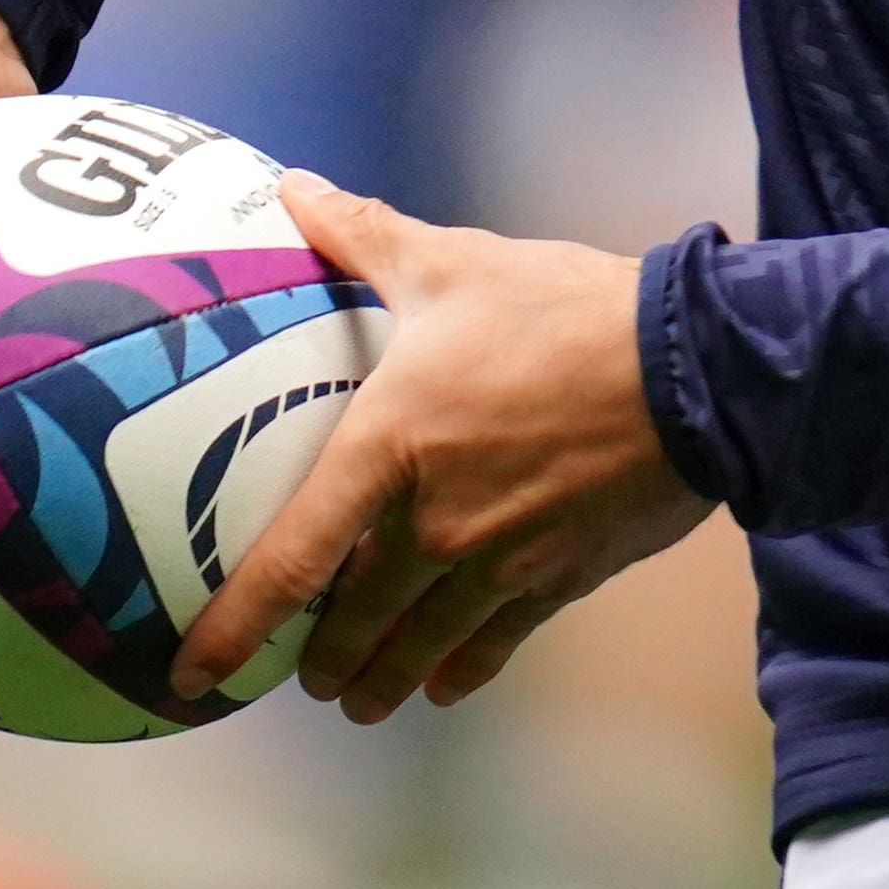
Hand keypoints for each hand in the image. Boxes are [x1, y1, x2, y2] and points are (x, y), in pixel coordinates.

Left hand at [169, 173, 714, 723]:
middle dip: (323, 661)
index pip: (291, 558)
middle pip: (354, 622)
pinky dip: (461, 671)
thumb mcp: (456, 264)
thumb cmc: (566, 311)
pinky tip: (444, 685)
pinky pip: (494, 645)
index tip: (194, 671)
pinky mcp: (559, 578)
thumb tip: (291, 188)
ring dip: (382, 681)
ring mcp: (498, 560)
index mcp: (389, 447)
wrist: (694, 368)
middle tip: (303, 678)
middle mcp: (433, 523)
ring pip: (419, 647)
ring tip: (362, 700)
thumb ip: (365, 236)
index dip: (236, 626)